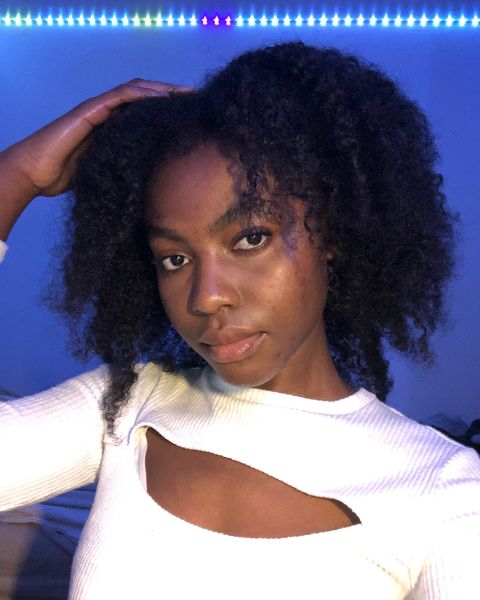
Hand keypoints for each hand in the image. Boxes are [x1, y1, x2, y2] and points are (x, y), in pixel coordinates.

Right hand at [2, 79, 193, 197]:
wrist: (37, 174)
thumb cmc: (66, 177)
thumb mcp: (108, 172)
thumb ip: (127, 169)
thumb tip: (154, 183)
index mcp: (113, 128)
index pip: (146, 112)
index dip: (168, 111)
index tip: (192, 116)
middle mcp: (108, 114)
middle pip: (146, 97)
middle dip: (172, 96)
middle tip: (197, 99)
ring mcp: (99, 109)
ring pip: (137, 91)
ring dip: (163, 90)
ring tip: (186, 93)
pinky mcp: (91, 109)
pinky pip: (121, 96)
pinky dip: (143, 94)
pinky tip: (162, 97)